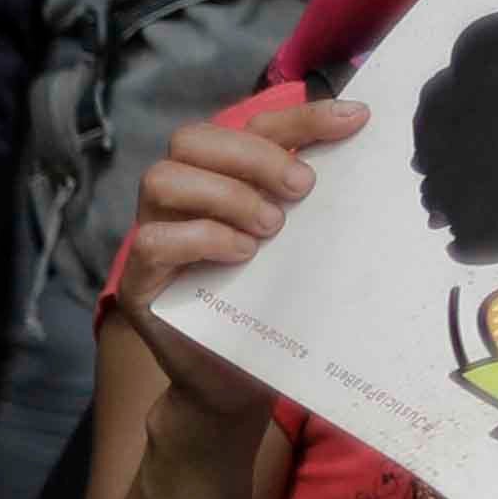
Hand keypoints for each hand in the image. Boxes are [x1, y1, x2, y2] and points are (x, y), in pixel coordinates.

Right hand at [105, 98, 343, 455]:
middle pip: (190, 138)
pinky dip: (202, 239)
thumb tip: (360, 140)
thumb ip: (311, 198)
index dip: (301, 116)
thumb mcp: (303, 243)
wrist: (240, 382)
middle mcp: (179, 200)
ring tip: (269, 230)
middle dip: (253, 156)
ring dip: (225, 196)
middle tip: (300, 191)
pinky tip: (242, 256)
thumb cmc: (273, 306)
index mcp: (220, 180)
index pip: (250, 123)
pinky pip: (152, 240)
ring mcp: (151, 237)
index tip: (355, 121)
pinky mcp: (137, 283)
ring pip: (161, 179)